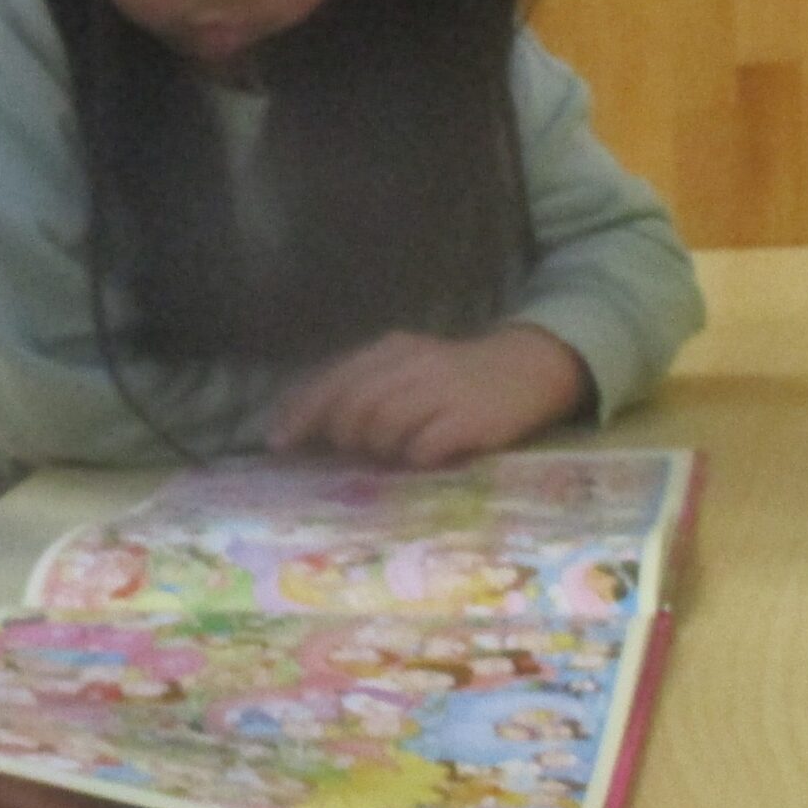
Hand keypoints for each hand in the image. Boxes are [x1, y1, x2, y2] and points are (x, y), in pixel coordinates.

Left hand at [265, 325, 592, 467]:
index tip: (277, 443)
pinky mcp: (470, 420)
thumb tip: (309, 425)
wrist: (529, 368)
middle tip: (350, 450)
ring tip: (392, 451)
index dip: (299, 413)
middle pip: (352, 405)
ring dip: (377, 448)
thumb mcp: (406, 369)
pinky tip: (421, 457)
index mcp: (391, 350)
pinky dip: (412, 457)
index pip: (332, 380)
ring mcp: (442, 392)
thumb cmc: (456, 377)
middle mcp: (413, 365)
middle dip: (340, 434)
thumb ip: (363, 388)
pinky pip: (422, 447)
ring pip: (381, 426)